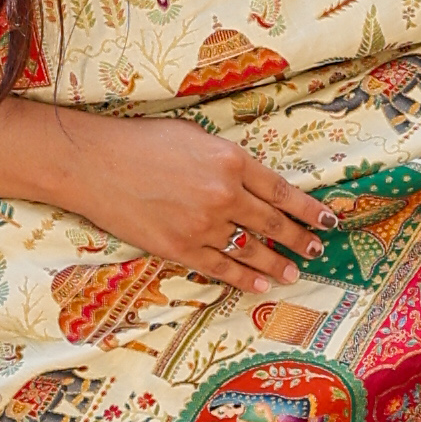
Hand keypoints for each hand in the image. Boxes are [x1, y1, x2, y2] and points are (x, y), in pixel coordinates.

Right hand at [20, 107, 326, 287]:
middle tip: (317, 249)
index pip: (281, 190)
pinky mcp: (180, 248)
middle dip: (299, 238)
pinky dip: (245, 278)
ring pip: (251, 250)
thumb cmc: (140, 142)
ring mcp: (203, 224)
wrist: (92, 164)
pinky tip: (261, 284)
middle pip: (272, 223)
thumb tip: (254, 183)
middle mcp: (224, 193)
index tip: (328, 220)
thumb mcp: (193, 136)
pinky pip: (221, 267)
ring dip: (277, 263)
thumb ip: (227, 160)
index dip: (307, 208)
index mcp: (230, 159)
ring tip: (293, 272)